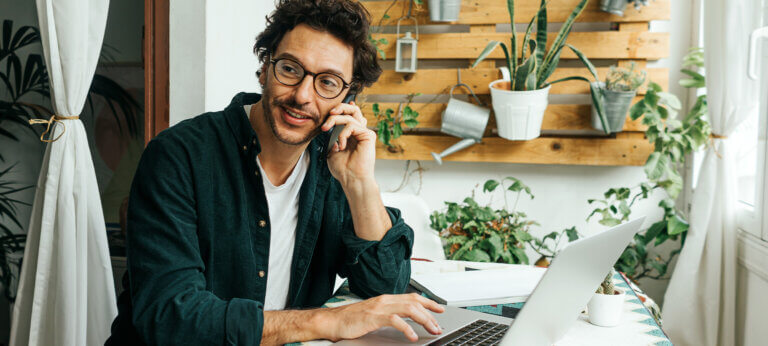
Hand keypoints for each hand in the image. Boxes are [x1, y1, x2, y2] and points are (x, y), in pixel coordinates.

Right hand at [319, 293, 444, 341]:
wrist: (333, 321)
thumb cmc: (352, 320)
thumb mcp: (375, 316)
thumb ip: (389, 315)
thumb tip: (405, 322)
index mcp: (386, 299)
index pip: (412, 297)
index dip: (428, 302)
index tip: (440, 308)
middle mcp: (385, 300)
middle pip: (414, 303)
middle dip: (430, 314)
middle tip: (438, 326)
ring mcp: (379, 307)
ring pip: (408, 309)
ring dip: (423, 320)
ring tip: (431, 330)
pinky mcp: (373, 317)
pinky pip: (395, 320)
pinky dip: (406, 328)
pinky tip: (412, 336)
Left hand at [321, 101, 375, 186]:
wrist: (351, 179)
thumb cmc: (343, 169)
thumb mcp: (332, 150)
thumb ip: (332, 137)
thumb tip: (330, 126)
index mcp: (352, 134)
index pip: (350, 115)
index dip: (341, 109)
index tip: (330, 112)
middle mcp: (360, 132)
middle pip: (353, 109)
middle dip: (340, 107)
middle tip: (329, 113)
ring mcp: (365, 133)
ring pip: (350, 115)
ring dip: (334, 120)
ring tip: (326, 129)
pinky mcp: (368, 135)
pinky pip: (352, 126)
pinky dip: (342, 134)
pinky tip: (341, 145)